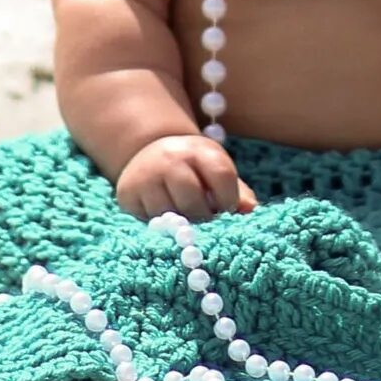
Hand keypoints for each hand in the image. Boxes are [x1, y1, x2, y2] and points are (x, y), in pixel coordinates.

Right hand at [114, 133, 257, 221]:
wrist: (149, 151)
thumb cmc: (194, 170)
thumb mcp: (216, 170)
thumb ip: (238, 193)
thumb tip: (251, 212)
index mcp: (200, 150)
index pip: (222, 176)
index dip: (229, 201)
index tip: (227, 211)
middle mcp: (170, 159)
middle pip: (193, 202)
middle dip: (204, 219)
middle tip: (206, 223)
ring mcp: (146, 176)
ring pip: (169, 216)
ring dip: (181, 228)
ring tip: (187, 223)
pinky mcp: (128, 193)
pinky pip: (148, 222)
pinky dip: (160, 229)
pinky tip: (166, 222)